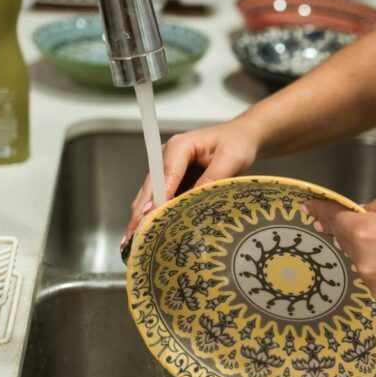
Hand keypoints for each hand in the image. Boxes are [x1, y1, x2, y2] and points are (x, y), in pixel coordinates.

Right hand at [122, 120, 260, 247]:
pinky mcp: (172, 178)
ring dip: (143, 215)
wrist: (241, 137)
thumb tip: (194, 199)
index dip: (158, 195)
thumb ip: (213, 177)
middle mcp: (168, 155)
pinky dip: (153, 213)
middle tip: (134, 235)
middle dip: (142, 211)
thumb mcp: (231, 159)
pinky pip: (160, 197)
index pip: (166, 173)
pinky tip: (147, 231)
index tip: (150, 214)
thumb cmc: (237, 144)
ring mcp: (167, 167)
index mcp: (181, 146)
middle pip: (151, 186)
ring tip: (135, 239)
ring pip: (150, 193)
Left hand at [304, 183, 375, 307]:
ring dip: (373, 254)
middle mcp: (364, 262)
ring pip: (363, 263)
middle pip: (348, 242)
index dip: (320, 212)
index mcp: (365, 231)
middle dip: (358, 233)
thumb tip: (360, 216)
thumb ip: (374, 205)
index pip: (332, 219)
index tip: (310, 208)